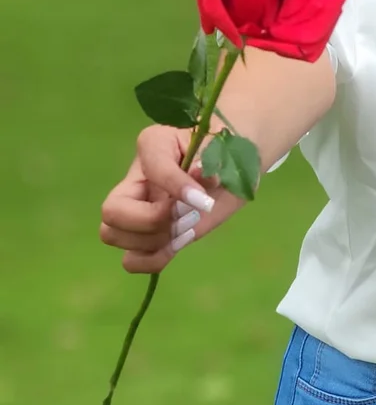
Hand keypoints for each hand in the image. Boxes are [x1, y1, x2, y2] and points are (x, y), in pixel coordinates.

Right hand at [99, 125, 218, 273]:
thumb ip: (210, 157)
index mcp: (152, 145)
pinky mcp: (150, 235)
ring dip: (152, 241)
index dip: (176, 186)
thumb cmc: (223, 148)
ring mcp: (138, 209)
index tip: (204, 200)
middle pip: (112, 210)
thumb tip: (200, 172)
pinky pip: (132, 260)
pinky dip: (154, 259)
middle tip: (185, 216)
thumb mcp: (221, 146)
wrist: (233, 165)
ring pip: (113, 235)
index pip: (152, 168)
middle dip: (151, 220)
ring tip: (185, 229)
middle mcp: (136, 179)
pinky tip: (179, 243)